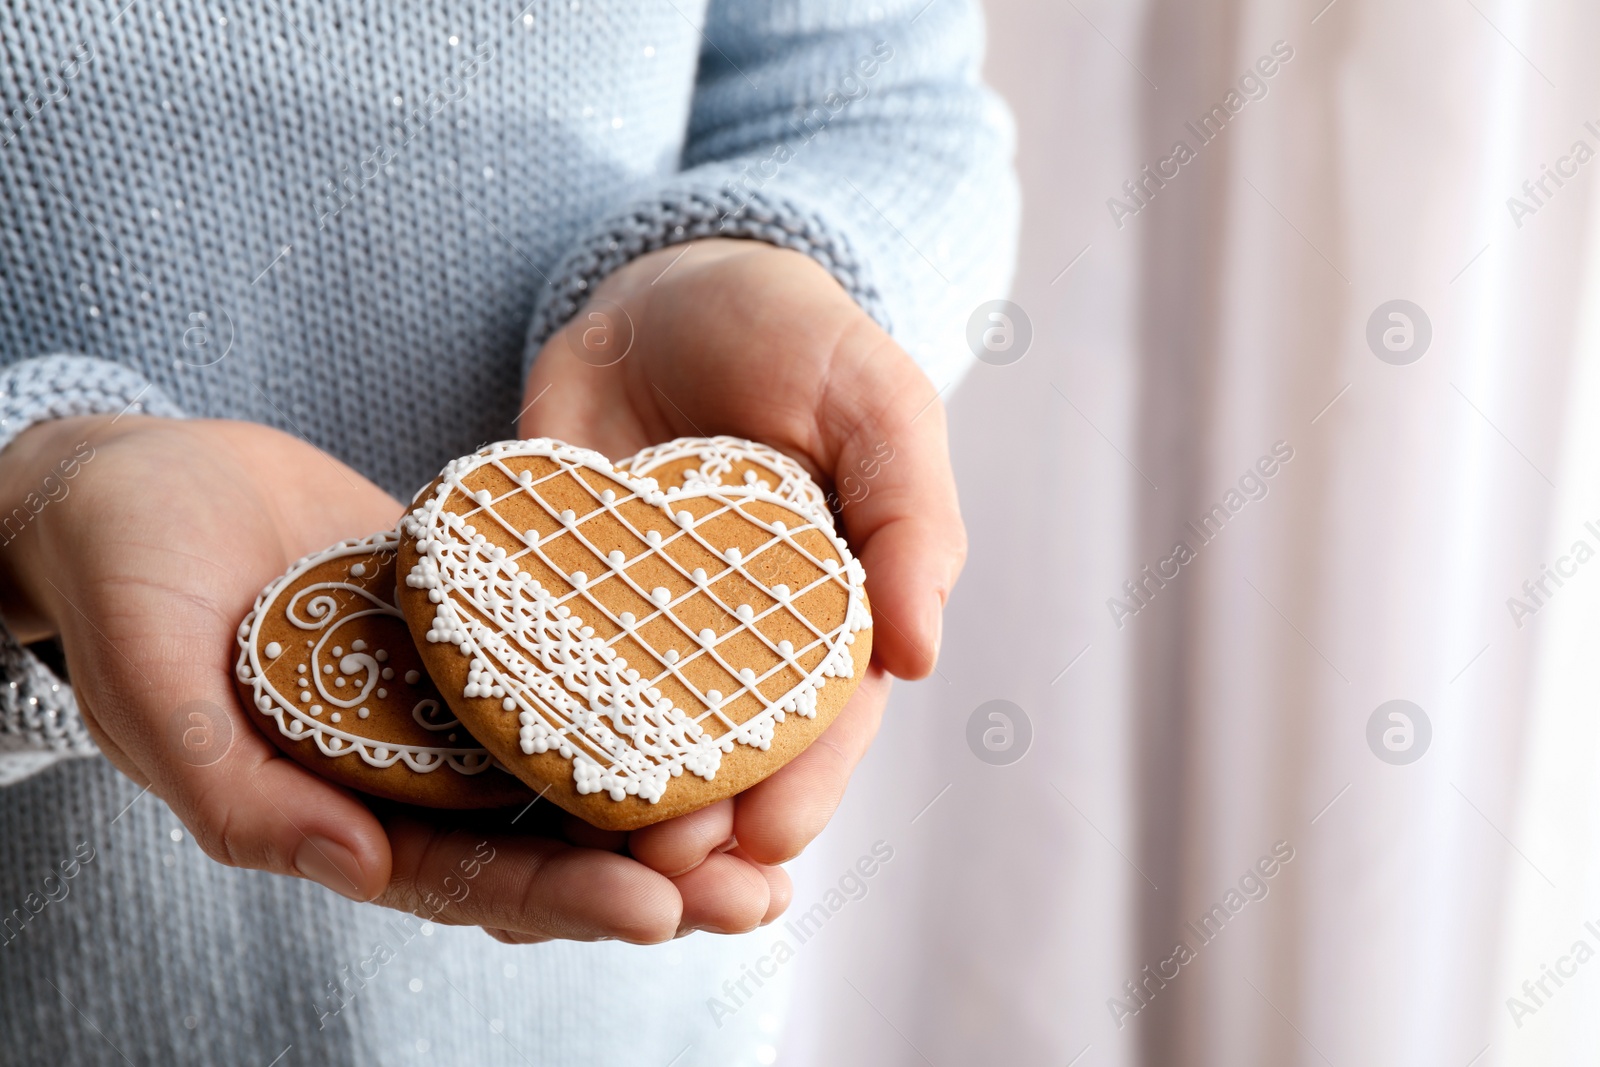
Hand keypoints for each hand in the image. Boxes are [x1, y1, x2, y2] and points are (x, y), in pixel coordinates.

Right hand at [0, 415, 753, 943]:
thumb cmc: (123, 583)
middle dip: (650, 875)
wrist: (145, 483)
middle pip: (549, 842)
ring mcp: (455, 701)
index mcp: (342, 811)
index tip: (655, 908)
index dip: (562, 899)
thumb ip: (235, 788)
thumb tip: (352, 871)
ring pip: (576, 766)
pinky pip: (571, 667)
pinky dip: (639, 692)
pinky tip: (722, 690)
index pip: (467, 880)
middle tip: (754, 892)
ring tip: (773, 821)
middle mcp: (414, 772)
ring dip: (668, 798)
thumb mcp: (149, 686)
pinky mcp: (482, 629)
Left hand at [523, 238, 966, 889]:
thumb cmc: (792, 336)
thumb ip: (911, 515)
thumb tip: (922, 656)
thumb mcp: (874, 401)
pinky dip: (517, 733)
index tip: (769, 842)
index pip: (825, 724)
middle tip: (666, 874)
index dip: (804, 786)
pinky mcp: (545, 607)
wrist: (658, 290)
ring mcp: (635, 634)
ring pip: (627, 745)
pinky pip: (531, 678)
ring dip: (610, 811)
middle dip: (704, 826)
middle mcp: (731, 647)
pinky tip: (492, 780)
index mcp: (826, 617)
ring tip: (581, 859)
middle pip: (723, 760)